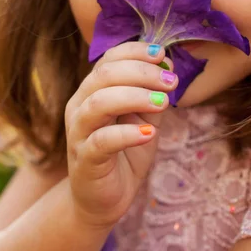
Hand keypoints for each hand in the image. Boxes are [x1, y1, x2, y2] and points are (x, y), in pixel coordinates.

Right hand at [64, 41, 176, 228]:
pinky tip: (149, 133)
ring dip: (135, 97)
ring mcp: (79, 132)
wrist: (105, 199)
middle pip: (105, 75)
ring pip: (99, 103)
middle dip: (142, 72)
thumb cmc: (125, 152)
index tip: (163, 56)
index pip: (109, 59)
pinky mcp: (84, 159)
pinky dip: (128, 133)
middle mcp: (80, 105)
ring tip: (164, 103)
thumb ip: (152, 93)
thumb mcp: (144, 117)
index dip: (136, 52)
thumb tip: (167, 67)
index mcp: (92, 90)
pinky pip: (101, 140)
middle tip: (171, 81)